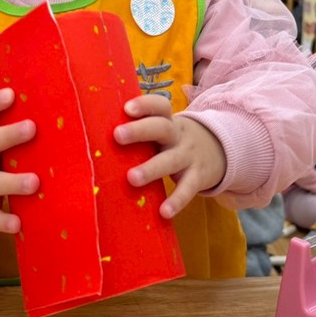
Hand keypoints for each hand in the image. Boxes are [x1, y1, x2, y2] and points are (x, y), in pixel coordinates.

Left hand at [114, 95, 226, 218]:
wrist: (220, 151)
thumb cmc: (175, 141)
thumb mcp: (165, 129)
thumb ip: (142, 130)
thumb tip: (95, 133)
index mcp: (168, 121)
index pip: (159, 106)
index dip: (145, 105)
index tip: (126, 108)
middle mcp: (178, 136)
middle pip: (161, 128)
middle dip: (140, 130)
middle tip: (117, 135)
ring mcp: (189, 156)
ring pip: (171, 160)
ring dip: (151, 169)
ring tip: (132, 178)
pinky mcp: (198, 177)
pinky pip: (187, 189)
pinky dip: (177, 201)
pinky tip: (163, 212)